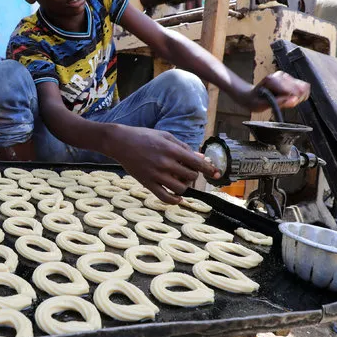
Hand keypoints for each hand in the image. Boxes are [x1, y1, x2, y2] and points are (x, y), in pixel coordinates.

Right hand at [104, 125, 219, 203]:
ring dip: (185, 187)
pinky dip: (174, 201)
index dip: (209, 169)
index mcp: (171, 149)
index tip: (217, 174)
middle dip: (193, 175)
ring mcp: (156, 174)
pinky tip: (178, 199)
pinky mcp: (147, 183)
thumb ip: (183, 147)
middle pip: (190, 176)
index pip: (197, 162)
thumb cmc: (143, 136)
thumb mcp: (165, 136)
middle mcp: (165, 163)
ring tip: (181, 181)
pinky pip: (164, 197)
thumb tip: (200, 157)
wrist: (120, 142)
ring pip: (180, 188)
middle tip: (188, 172)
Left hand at [236, 71, 310, 111]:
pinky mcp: (291, 78)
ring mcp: (286, 76)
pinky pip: (304, 87)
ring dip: (298, 97)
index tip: (282, 104)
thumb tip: (294, 100)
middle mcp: (280, 75)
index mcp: (272, 80)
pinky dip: (300, 95)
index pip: (293, 90)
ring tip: (286, 101)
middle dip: (295, 99)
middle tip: (285, 103)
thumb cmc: (255, 101)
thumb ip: (278, 103)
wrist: (252, 95)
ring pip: (304, 87)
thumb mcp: (261, 105)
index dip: (290, 101)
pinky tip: (289, 98)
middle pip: (301, 88)